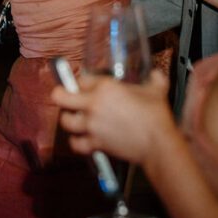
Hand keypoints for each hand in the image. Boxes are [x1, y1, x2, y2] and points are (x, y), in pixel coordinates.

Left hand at [52, 70, 174, 164]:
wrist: (157, 143)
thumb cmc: (156, 115)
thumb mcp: (157, 90)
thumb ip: (154, 78)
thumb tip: (155, 74)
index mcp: (106, 87)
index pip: (82, 79)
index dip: (83, 82)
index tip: (87, 85)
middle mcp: (93, 104)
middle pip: (61, 97)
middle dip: (60, 94)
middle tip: (65, 95)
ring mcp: (92, 125)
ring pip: (65, 121)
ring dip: (68, 119)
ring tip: (74, 118)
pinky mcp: (95, 143)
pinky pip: (75, 144)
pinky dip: (76, 142)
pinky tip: (81, 139)